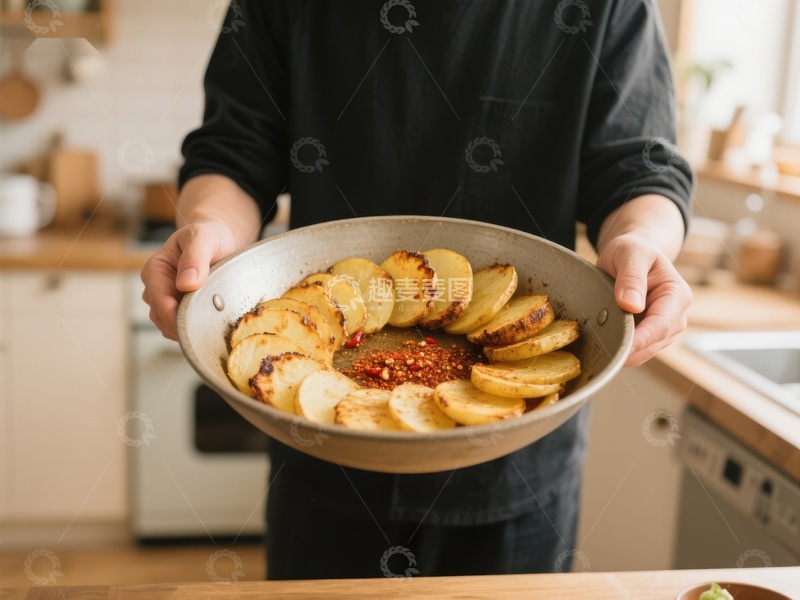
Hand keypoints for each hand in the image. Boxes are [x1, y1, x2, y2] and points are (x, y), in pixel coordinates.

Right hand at [141, 216, 238, 339]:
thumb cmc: (210, 234)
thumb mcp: (204, 237)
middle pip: (163, 318)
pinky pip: (183, 327)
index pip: (159, 302)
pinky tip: (212, 320)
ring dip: (191, 328)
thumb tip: (186, 283)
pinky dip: (196, 328)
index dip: (175, 318)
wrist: (220, 239)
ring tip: (214, 318)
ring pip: (171, 326)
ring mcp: (167, 300)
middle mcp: (156, 287)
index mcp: (155, 270)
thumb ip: (195, 257)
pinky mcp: (180, 309)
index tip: (197, 325)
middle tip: (213, 323)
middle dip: (185, 325)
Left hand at [596, 233, 691, 366]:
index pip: (661, 325)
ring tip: (600, 342)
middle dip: (628, 348)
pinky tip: (604, 343)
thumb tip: (632, 305)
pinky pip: (636, 351)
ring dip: (623, 350)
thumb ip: (631, 277)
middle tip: (600, 350)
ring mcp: (663, 328)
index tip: (620, 349)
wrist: (631, 255)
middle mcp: (675, 315)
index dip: (640, 340)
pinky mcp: (649, 335)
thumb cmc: (632, 251)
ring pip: (644, 352)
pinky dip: (620, 349)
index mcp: (676, 294)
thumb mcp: (629, 253)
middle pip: (653, 343)